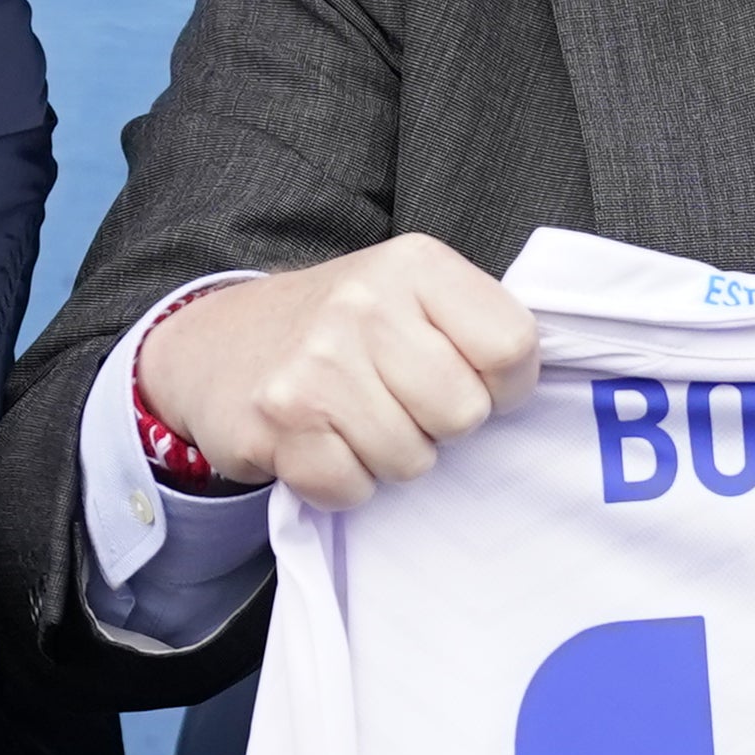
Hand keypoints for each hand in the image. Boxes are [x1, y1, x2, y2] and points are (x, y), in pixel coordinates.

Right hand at [133, 240, 539, 508]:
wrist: (217, 346)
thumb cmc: (340, 330)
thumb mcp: (410, 294)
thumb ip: (473, 326)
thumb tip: (537, 384)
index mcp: (416, 265)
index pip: (512, 347)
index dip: (505, 386)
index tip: (472, 382)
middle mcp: (364, 304)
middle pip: (464, 413)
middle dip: (440, 425)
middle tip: (400, 402)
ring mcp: (315, 363)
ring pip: (411, 459)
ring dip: (391, 456)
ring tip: (357, 419)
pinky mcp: (277, 422)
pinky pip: (351, 489)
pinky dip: (344, 483)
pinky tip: (323, 443)